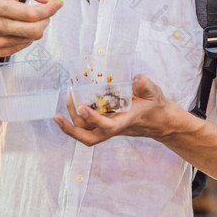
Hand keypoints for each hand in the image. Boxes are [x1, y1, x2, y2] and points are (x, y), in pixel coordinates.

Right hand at [0, 0, 62, 56]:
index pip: (32, 14)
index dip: (50, 9)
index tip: (58, 3)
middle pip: (35, 30)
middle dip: (47, 19)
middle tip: (46, 11)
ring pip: (32, 38)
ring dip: (37, 26)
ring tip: (29, 17)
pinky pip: (25, 45)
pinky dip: (28, 35)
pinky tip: (20, 26)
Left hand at [54, 75, 177, 146]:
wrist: (159, 121)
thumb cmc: (155, 106)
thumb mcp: (154, 93)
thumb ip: (146, 86)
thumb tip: (139, 78)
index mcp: (126, 121)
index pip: (108, 126)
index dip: (94, 118)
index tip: (82, 106)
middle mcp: (114, 127)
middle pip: (90, 138)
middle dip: (72, 131)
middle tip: (57, 116)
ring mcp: (109, 127)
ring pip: (86, 132)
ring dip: (73, 121)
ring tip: (68, 98)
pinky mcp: (106, 123)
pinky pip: (88, 125)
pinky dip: (79, 116)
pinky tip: (75, 100)